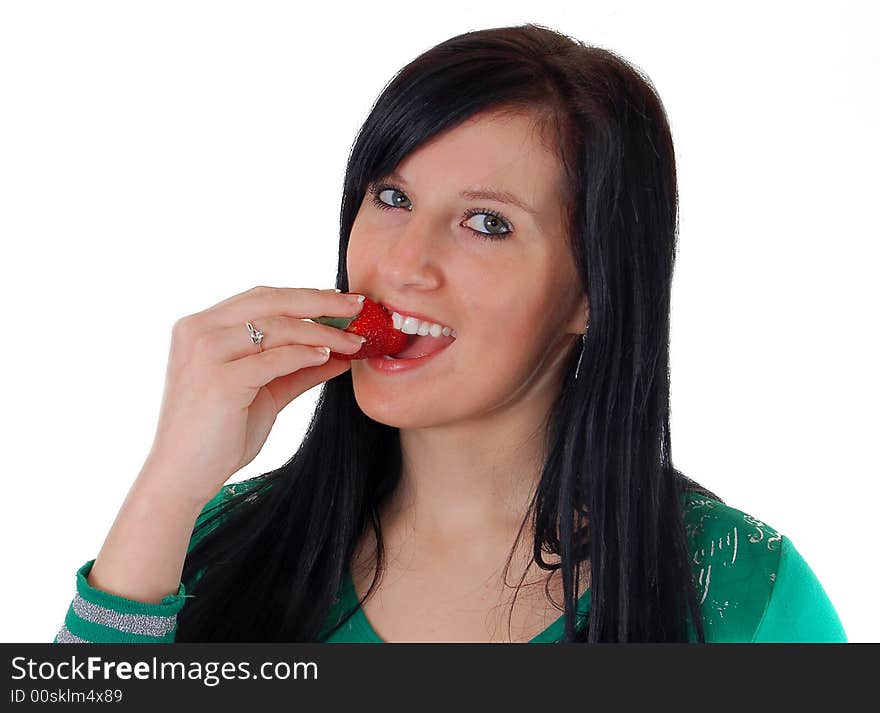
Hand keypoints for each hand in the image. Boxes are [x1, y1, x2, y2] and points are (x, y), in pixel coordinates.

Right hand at [142, 285, 365, 506]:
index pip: (263, 297)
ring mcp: (205, 353)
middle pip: (271, 301)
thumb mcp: (265, 393)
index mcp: (202, 327)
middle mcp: (198, 331)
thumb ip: (298, 370)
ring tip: (354, 341)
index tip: (343, 302)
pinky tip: (329, 357)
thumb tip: (341, 354)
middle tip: (359, 307)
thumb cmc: (219, 435)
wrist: (183, 476)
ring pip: (277, 327)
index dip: (306, 296)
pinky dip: (305, 355)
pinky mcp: (219, 381)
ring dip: (322, 333)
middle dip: (321, 302)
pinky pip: (273, 359)